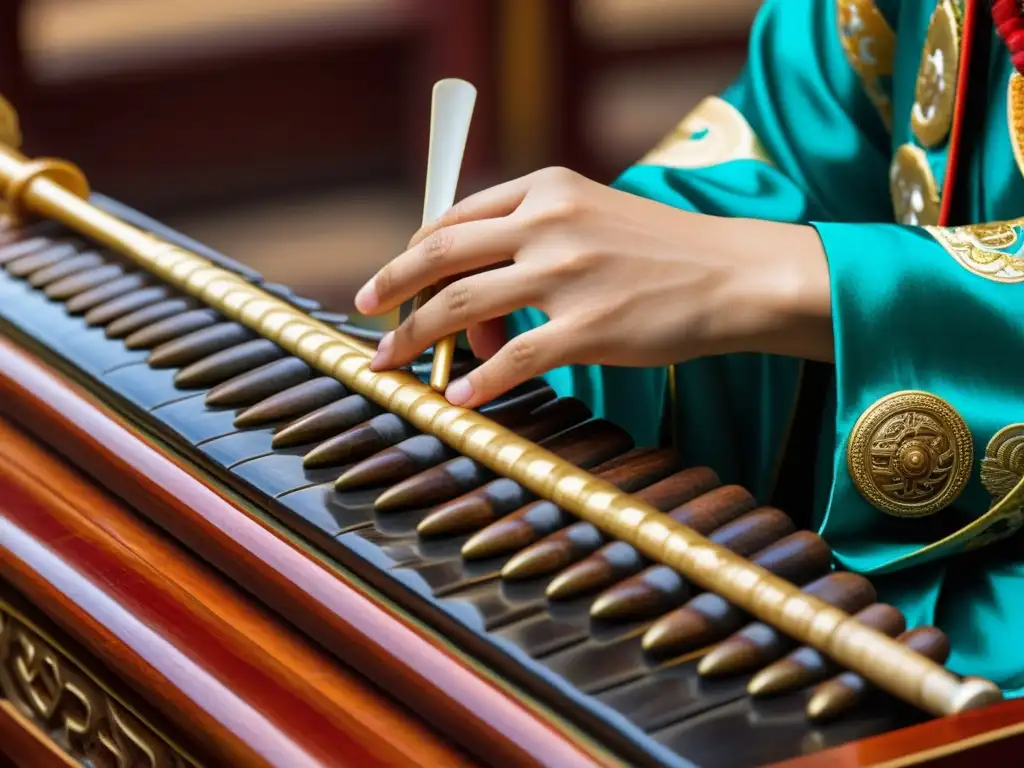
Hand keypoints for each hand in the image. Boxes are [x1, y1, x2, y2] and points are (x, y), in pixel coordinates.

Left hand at [355, 167, 831, 407]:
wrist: (735, 274)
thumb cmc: (661, 252)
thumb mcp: (593, 217)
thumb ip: (531, 237)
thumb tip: (472, 296)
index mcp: (546, 189)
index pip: (454, 217)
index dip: (412, 252)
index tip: (391, 280)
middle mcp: (550, 222)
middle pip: (442, 254)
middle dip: (392, 289)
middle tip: (366, 315)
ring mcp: (568, 274)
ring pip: (463, 305)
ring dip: (416, 338)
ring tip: (393, 364)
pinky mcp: (590, 326)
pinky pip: (516, 358)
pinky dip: (479, 381)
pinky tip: (458, 398)